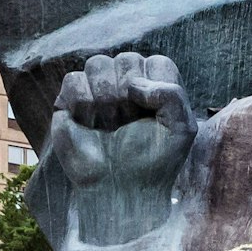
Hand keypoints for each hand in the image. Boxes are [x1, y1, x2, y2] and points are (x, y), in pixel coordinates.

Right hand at [44, 53, 196, 244]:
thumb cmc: (153, 162)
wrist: (120, 191)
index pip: (157, 62)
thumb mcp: (181, 130)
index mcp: (156, 85)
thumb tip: (133, 83)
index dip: (155, 88)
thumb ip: (173, 95)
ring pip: (97, 63)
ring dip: (104, 97)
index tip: (153, 117)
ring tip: (108, 125)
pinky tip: (88, 124)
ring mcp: (97, 89)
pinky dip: (82, 102)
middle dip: (128, 95)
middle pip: (126, 59)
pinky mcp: (69, 101)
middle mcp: (126, 82)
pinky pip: (73, 80)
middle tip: (127, 125)